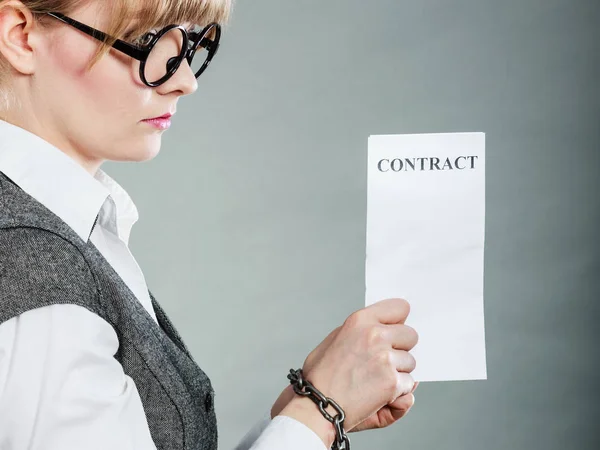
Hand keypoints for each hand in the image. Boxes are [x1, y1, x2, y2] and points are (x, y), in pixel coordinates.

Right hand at [289, 298, 417, 430]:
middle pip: (411, 335)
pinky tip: (378, 394)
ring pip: (410, 362)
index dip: (400, 322)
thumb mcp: (335, 339)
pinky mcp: (391, 381)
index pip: (400, 308)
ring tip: (375, 380)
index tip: (397, 331)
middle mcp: (375, 335)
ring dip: (399, 372)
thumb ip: (362, 331)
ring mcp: (385, 358)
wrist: (316, 405)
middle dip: (401, 348)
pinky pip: (408, 384)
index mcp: (360, 321)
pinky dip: (398, 392)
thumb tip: (386, 329)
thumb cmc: (321, 375)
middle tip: (385, 360)